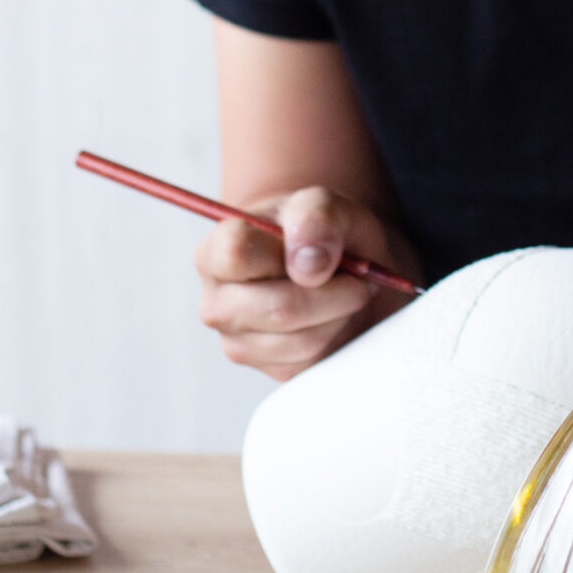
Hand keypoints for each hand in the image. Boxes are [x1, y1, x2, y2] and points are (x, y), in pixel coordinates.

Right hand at [195, 186, 418, 380]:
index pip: (236, 254)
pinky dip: (337, 334)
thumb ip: (316, 215)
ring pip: (301, 339)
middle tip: (357, 276)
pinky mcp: (269, 370)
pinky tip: (334, 314)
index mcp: (215, 252)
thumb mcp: (325, 203)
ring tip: (346, 290)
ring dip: (340, 313)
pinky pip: (313, 360)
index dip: (287, 253)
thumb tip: (308, 264)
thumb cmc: (320, 231)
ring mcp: (239, 341)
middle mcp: (217, 301)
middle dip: (333, 291)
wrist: (335, 265)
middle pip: (277, 307)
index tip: (323, 251)